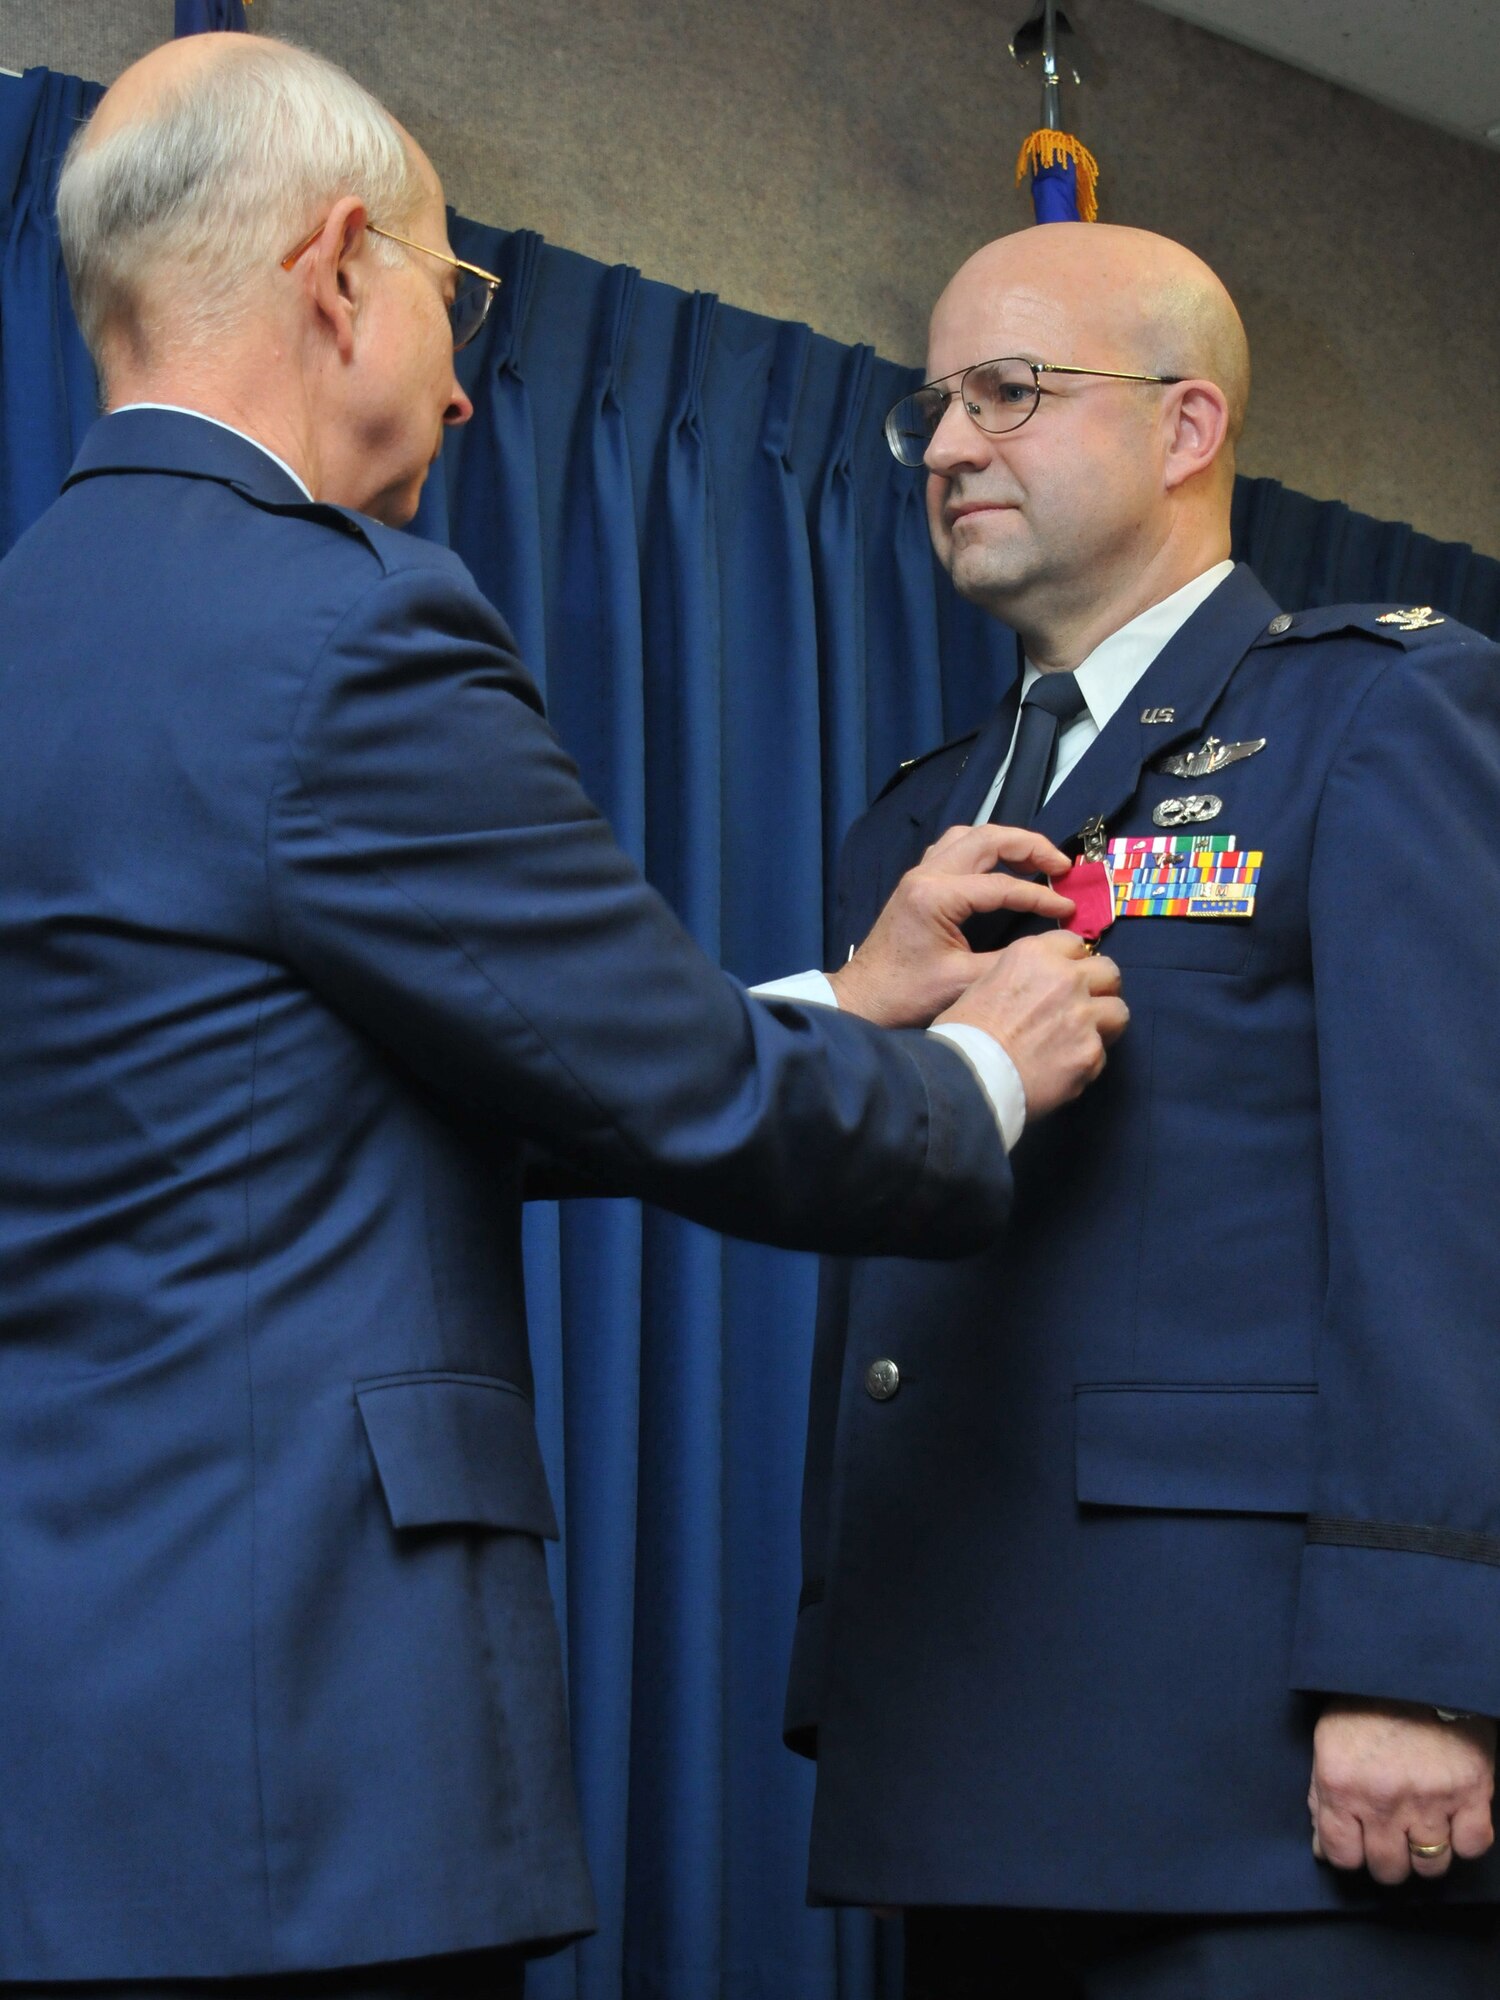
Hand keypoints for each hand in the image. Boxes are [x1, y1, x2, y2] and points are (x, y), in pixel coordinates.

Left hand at [827, 824, 1075, 1028]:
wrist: (864, 999)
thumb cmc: (906, 995)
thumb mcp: (963, 982)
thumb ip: (1008, 959)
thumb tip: (1051, 946)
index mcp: (935, 896)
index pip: (1001, 885)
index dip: (1040, 896)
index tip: (1068, 908)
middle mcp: (926, 874)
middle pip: (987, 838)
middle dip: (1030, 846)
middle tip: (1062, 866)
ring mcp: (919, 874)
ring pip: (969, 836)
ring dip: (1006, 842)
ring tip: (1038, 860)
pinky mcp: (917, 883)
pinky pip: (955, 849)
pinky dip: (984, 849)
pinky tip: (1001, 866)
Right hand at [935, 931, 1127, 1119]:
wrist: (967, 1078)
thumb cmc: (963, 1033)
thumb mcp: (984, 983)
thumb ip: (1021, 977)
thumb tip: (1037, 989)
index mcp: (1034, 954)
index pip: (1075, 944)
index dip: (1072, 963)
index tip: (1066, 978)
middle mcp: (1066, 978)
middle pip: (1108, 971)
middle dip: (1100, 987)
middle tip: (1085, 1006)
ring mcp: (1083, 1015)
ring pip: (1119, 1012)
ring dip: (1104, 1024)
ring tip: (1084, 1040)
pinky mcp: (1091, 1052)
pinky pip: (1102, 1053)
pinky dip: (1086, 1062)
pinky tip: (1065, 1070)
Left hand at [1309, 1699, 1496, 1883]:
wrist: (1416, 1667)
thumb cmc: (1367, 1704)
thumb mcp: (1329, 1742)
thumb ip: (1321, 1798)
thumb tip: (1322, 1850)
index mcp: (1340, 1783)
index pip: (1341, 1856)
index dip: (1350, 1854)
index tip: (1359, 1841)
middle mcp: (1382, 1798)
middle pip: (1388, 1869)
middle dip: (1389, 1858)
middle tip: (1393, 1834)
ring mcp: (1429, 1798)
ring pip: (1431, 1866)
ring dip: (1427, 1853)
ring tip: (1423, 1826)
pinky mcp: (1471, 1791)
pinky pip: (1471, 1846)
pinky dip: (1464, 1840)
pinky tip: (1453, 1819)